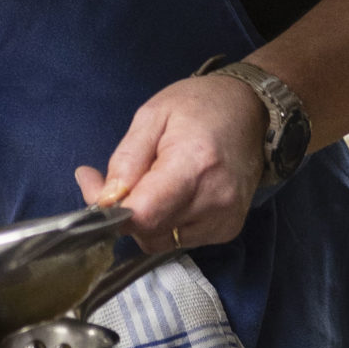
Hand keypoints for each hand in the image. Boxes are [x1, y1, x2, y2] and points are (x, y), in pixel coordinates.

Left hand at [76, 73, 264, 249]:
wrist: (251, 111)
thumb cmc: (199, 105)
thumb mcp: (151, 115)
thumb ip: (125, 160)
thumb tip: (102, 199)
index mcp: (193, 165)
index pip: (145, 215)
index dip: (112, 210)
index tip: (97, 188)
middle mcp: (214, 200)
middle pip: (149, 232)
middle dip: (125, 213)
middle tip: (121, 181)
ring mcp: (225, 219)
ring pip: (162, 241)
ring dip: (146, 220)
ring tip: (155, 183)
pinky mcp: (228, 230)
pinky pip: (180, 240)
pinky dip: (167, 223)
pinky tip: (174, 195)